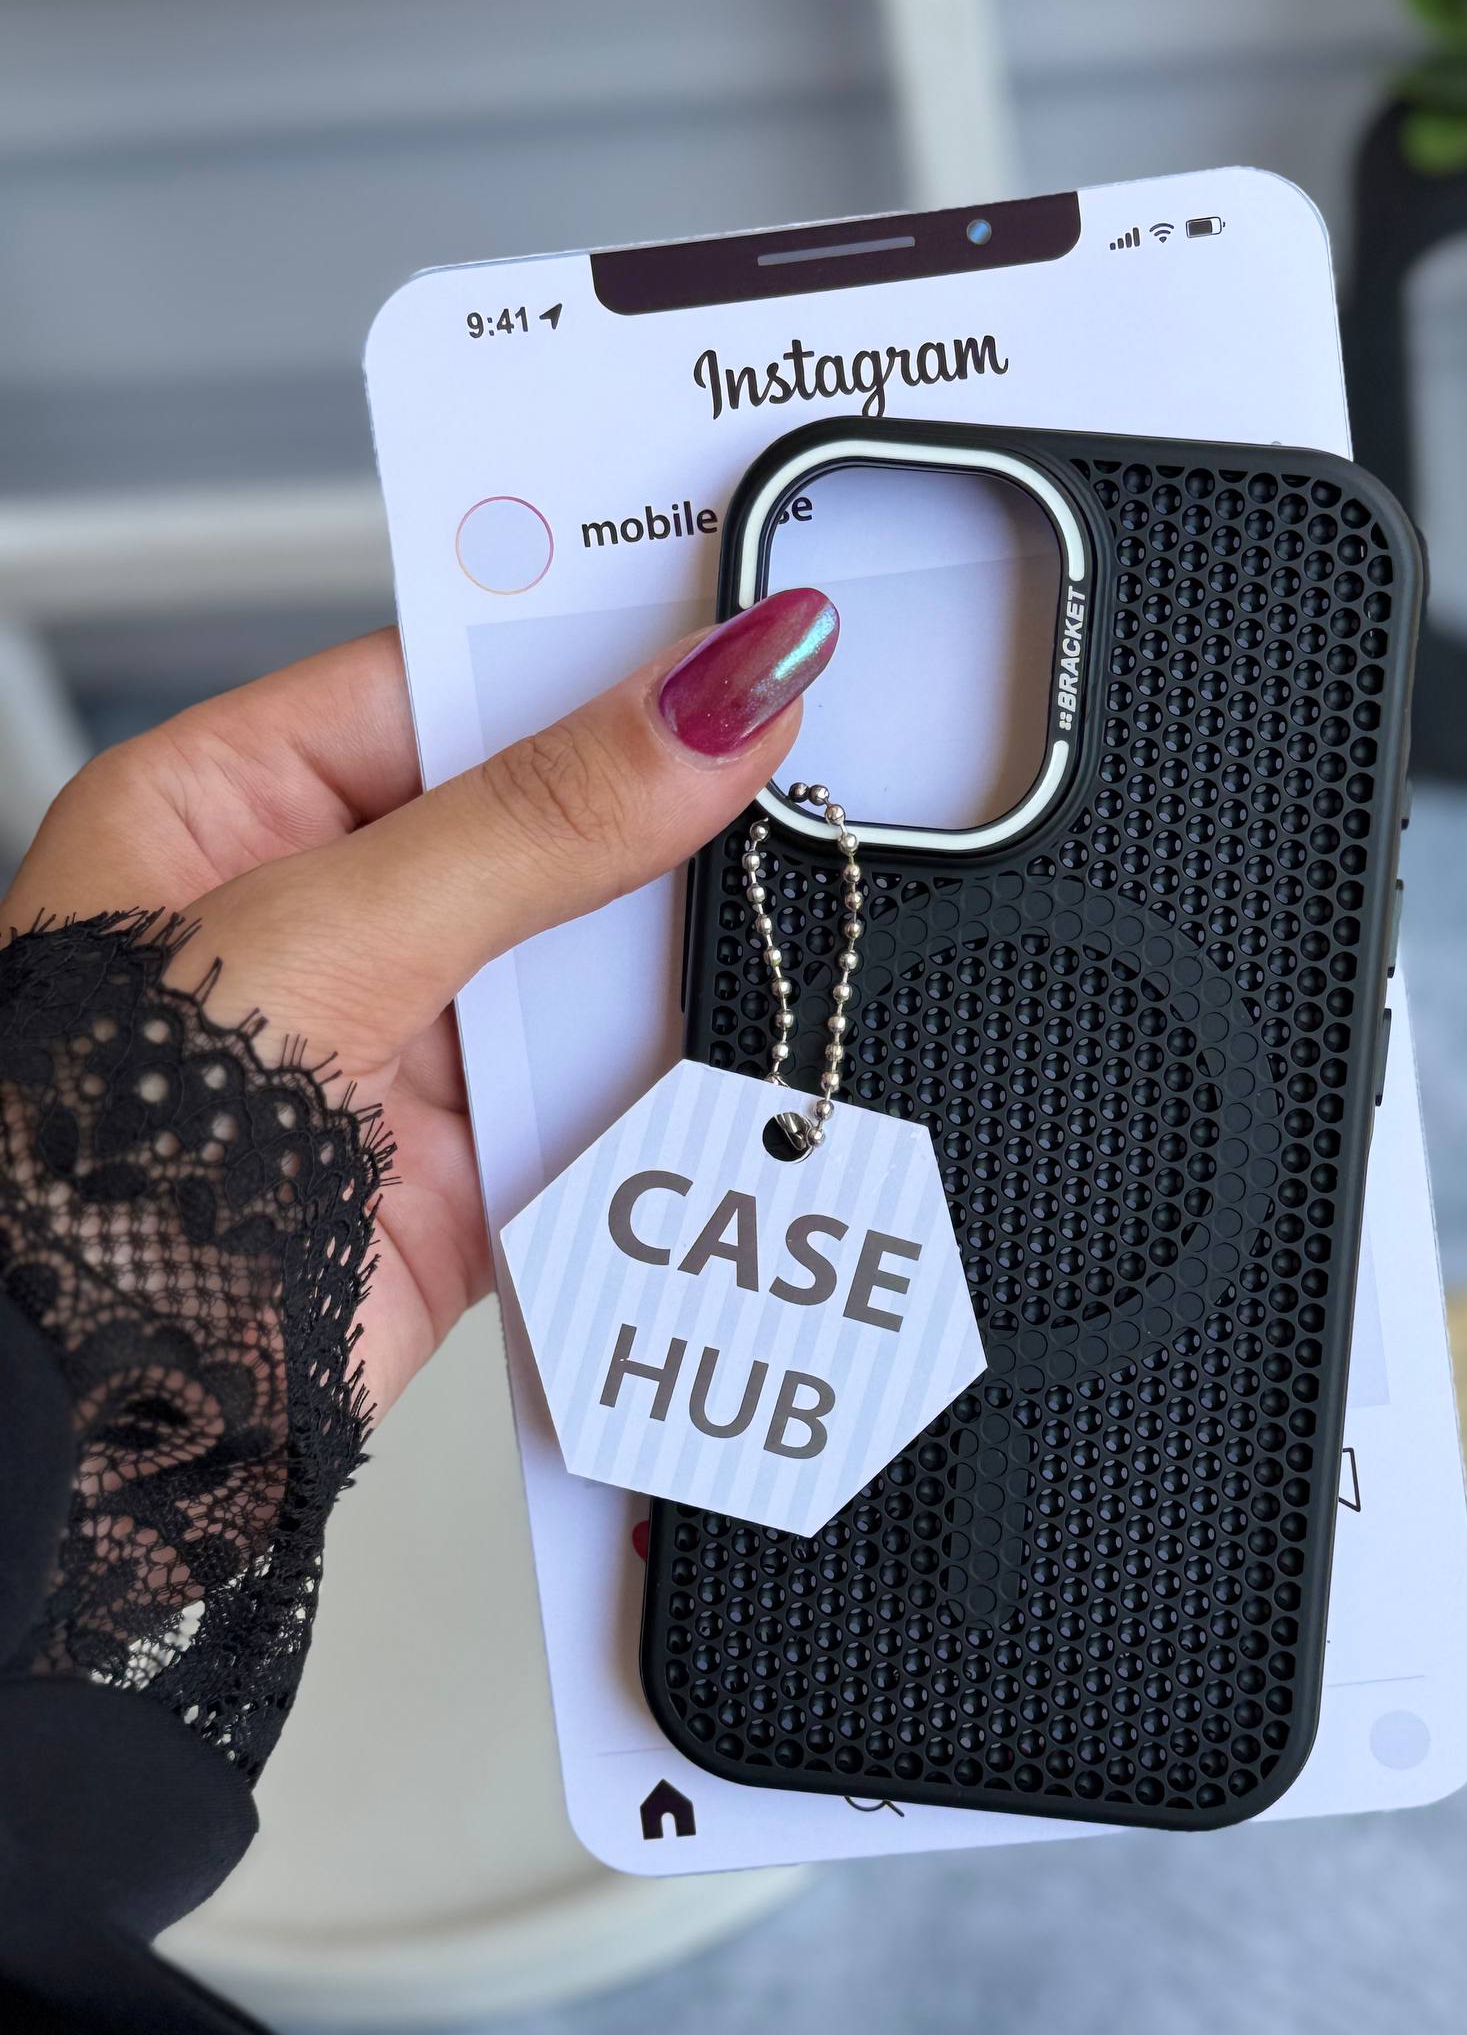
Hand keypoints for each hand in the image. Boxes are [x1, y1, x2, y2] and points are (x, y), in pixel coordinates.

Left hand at [0, 590, 838, 1418]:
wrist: (109, 1406)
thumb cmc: (99, 1160)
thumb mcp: (333, 934)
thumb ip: (541, 820)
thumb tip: (706, 702)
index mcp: (231, 808)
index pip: (446, 683)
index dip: (591, 656)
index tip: (736, 628)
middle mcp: (321, 916)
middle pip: (539, 818)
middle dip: (664, 811)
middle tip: (800, 762)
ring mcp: (403, 1043)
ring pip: (593, 958)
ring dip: (682, 950)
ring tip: (793, 897)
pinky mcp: (473, 1167)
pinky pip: (611, 1090)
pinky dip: (681, 1078)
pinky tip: (749, 1035)